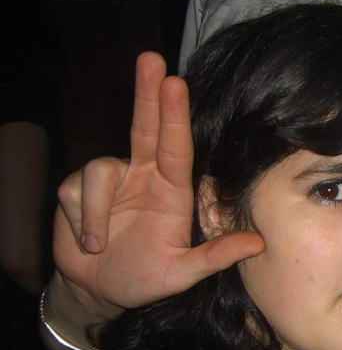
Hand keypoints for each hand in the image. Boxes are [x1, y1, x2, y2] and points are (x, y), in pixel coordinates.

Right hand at [53, 52, 264, 312]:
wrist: (97, 291)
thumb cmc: (145, 276)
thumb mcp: (181, 272)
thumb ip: (214, 257)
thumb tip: (258, 242)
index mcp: (171, 189)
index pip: (176, 146)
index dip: (175, 115)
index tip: (176, 82)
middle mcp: (142, 175)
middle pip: (144, 126)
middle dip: (146, 92)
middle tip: (151, 58)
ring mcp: (110, 180)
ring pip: (99, 171)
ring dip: (96, 214)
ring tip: (100, 244)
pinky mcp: (76, 188)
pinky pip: (74, 192)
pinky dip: (81, 221)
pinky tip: (88, 242)